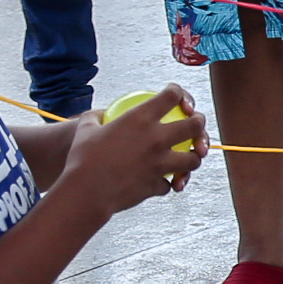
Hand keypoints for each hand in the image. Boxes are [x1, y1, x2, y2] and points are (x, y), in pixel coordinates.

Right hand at [61, 87, 200, 208]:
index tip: (177, 95)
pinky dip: (167, 183)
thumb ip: (95, 118)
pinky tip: (163, 183)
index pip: (172, 96)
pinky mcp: (157, 185)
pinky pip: (169, 184)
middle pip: (194, 126)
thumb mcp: (85, 129)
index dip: (178, 92)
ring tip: (190, 157)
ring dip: (193, 158)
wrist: (86, 192)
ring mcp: (160, 163)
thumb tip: (98, 115)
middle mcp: (156, 139)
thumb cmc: (82, 158)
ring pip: (193, 160)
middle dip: (200, 124)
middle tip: (197, 125)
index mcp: (140, 119)